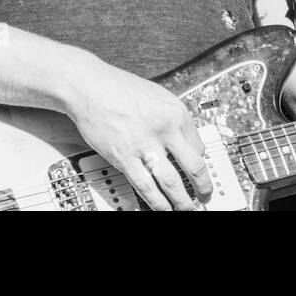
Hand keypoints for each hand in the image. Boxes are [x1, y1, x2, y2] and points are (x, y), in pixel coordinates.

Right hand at [64, 63, 212, 210]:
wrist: (90, 87)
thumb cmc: (119, 89)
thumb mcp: (158, 97)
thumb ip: (173, 120)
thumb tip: (185, 142)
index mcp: (176, 113)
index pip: (199, 145)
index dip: (203, 162)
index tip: (202, 172)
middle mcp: (164, 130)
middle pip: (193, 166)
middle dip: (202, 186)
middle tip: (205, 196)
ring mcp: (144, 146)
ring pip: (172, 182)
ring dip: (182, 201)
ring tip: (187, 208)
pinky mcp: (124, 158)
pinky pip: (145, 187)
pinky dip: (157, 202)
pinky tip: (163, 208)